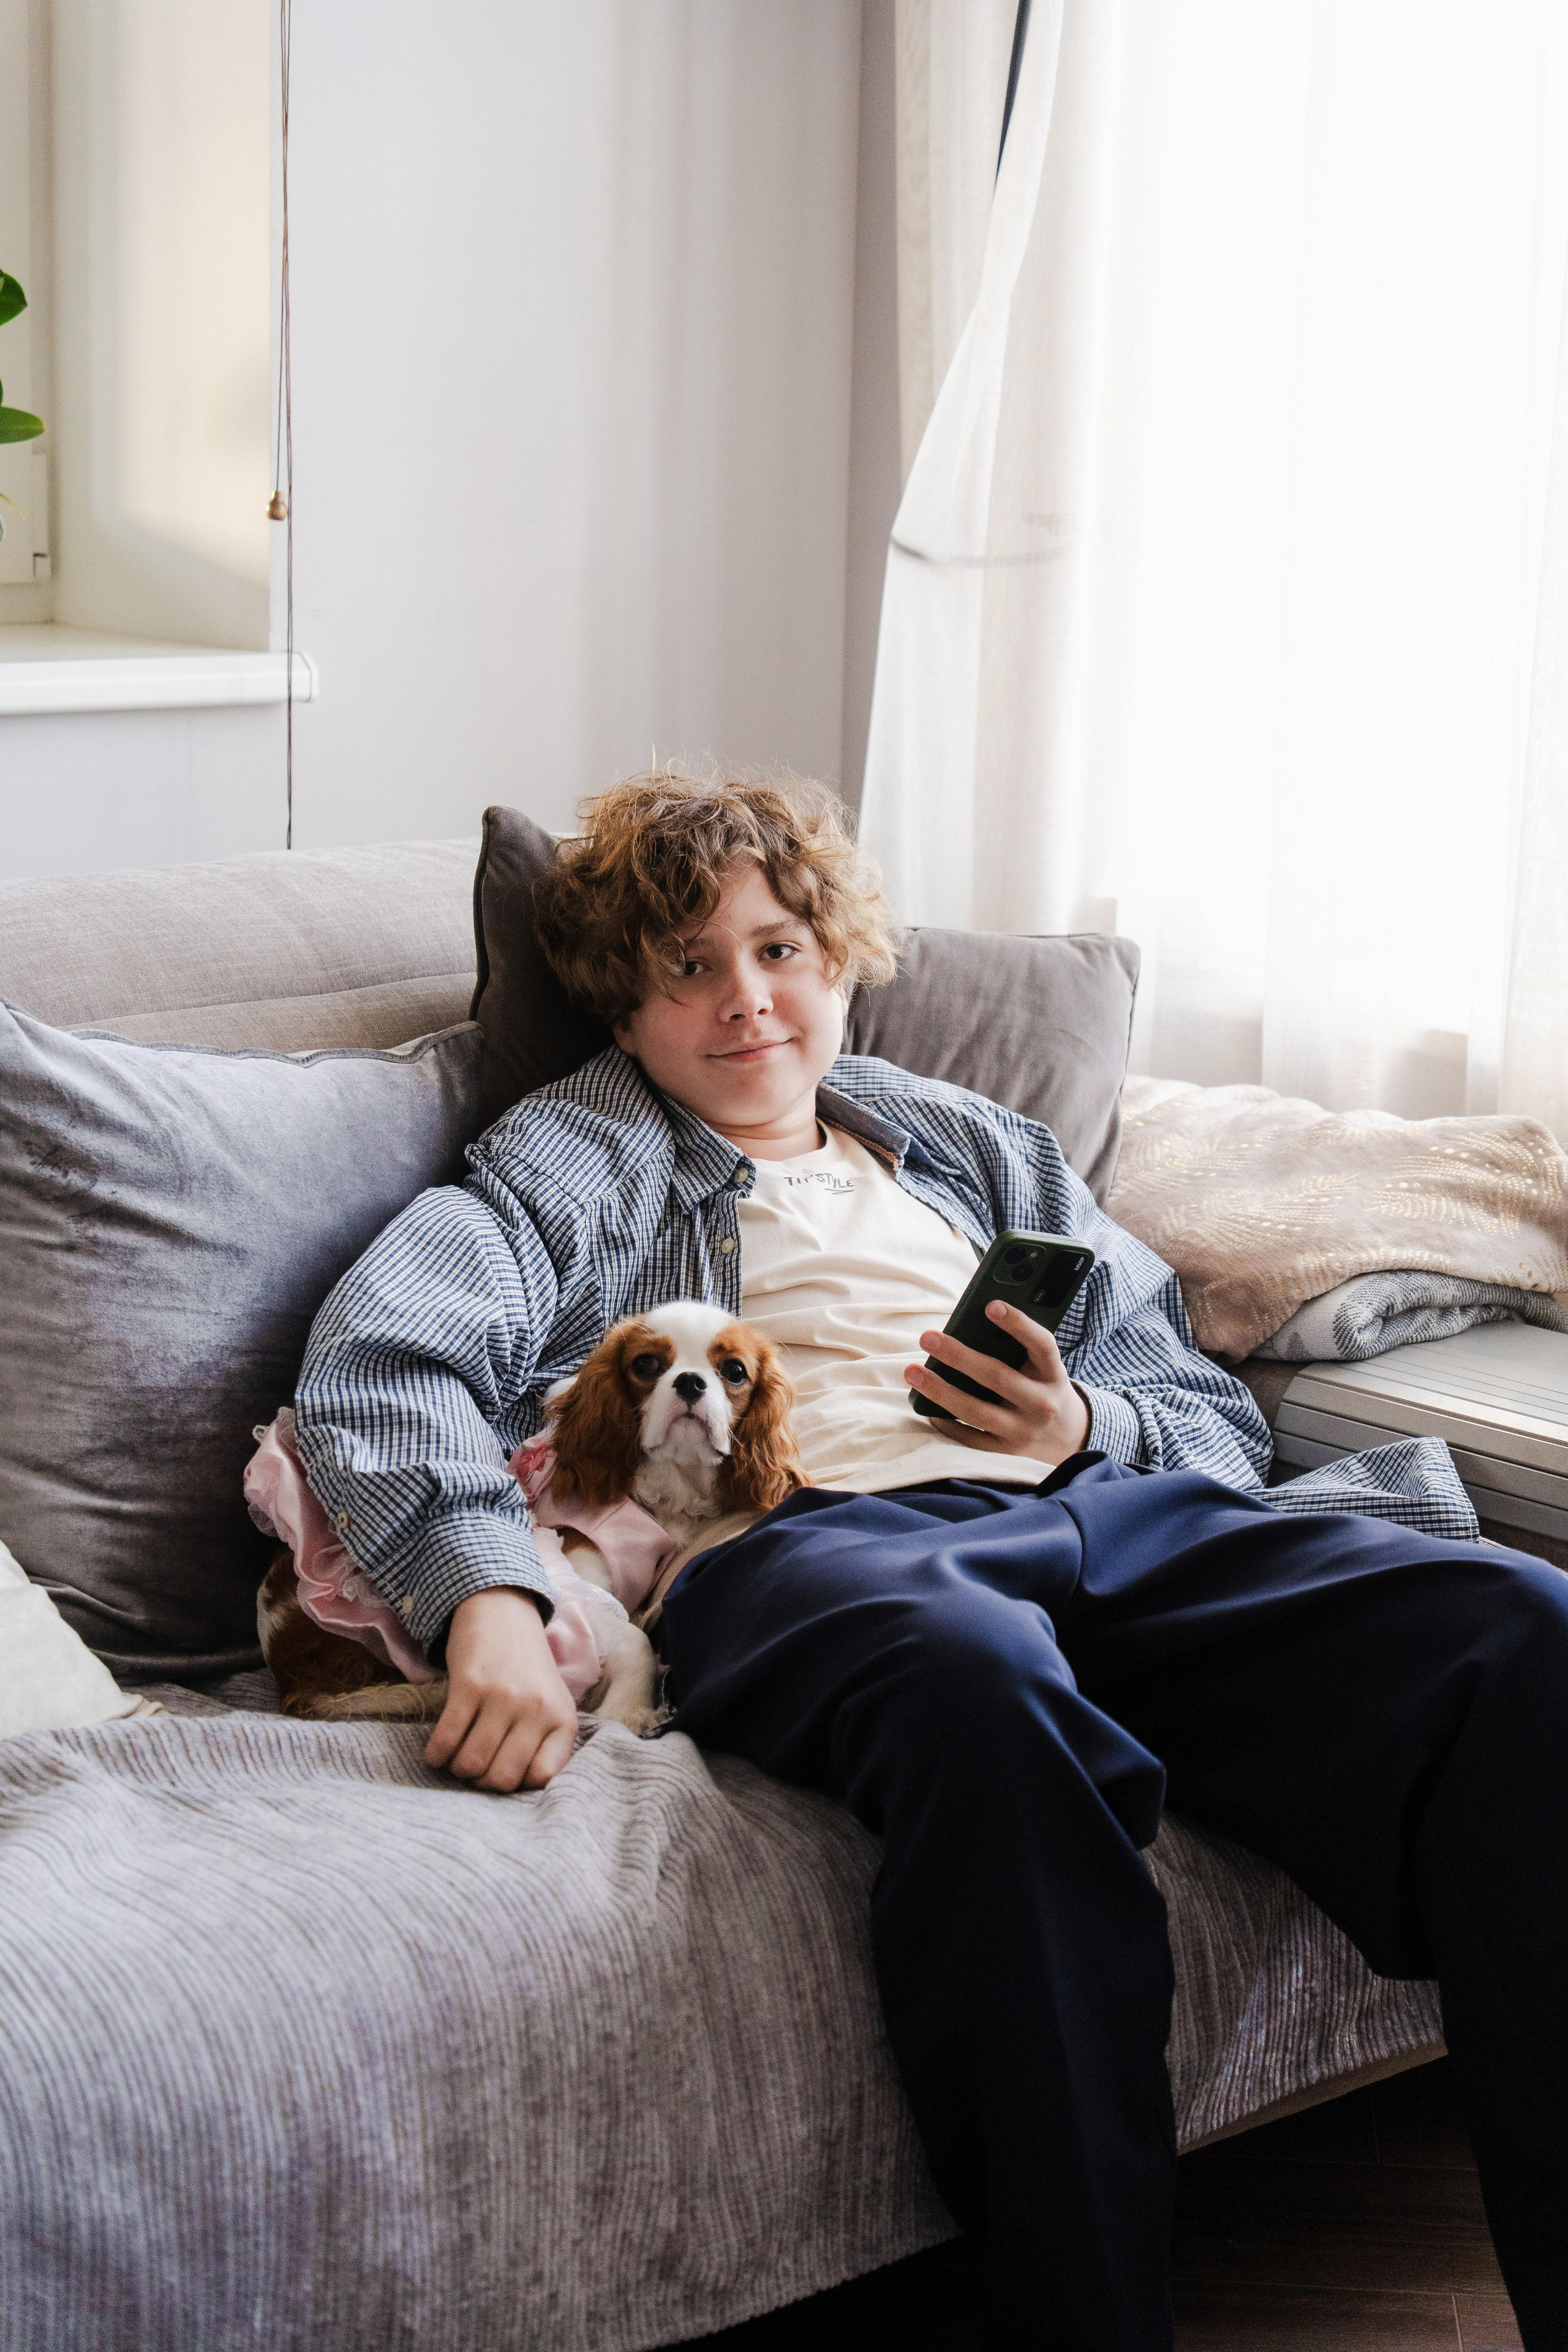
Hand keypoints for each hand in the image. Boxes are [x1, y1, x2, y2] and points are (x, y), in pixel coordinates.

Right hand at [425, 1587, 577, 1792]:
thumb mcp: (551, 1703)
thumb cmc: (526, 1668)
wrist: (503, 1610)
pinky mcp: (471, 1685)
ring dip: (456, 1768)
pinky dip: (436, 1754)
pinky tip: (436, 1751)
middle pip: (501, 1778)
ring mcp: (504, 1697)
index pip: (542, 1779)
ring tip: (455, 1757)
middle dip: (480, 1782)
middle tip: (474, 1767)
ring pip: (471, 1764)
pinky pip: (447, 1739)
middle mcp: (537, 1710)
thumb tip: (516, 1790)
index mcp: (562, 1720)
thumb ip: (544, 1743)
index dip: (516, 1784)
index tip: (502, 1772)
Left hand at [904, 1300, 1090, 1463]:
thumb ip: (1019, 1348)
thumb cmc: (1042, 1387)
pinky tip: (925, 1405)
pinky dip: (945, 1421)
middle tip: (927, 1337)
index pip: (1041, 1344)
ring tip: (912, 1372)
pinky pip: (969, 1438)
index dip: (1019, 1324)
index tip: (990, 1305)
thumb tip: (971, 1323)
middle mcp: (1042, 1403)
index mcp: (1053, 1374)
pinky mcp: (1006, 1452)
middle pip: (997, 1377)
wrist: (1066, 1437)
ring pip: (975, 1410)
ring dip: (940, 1390)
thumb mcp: (1042, 1368)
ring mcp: (1023, 1431)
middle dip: (958, 1356)